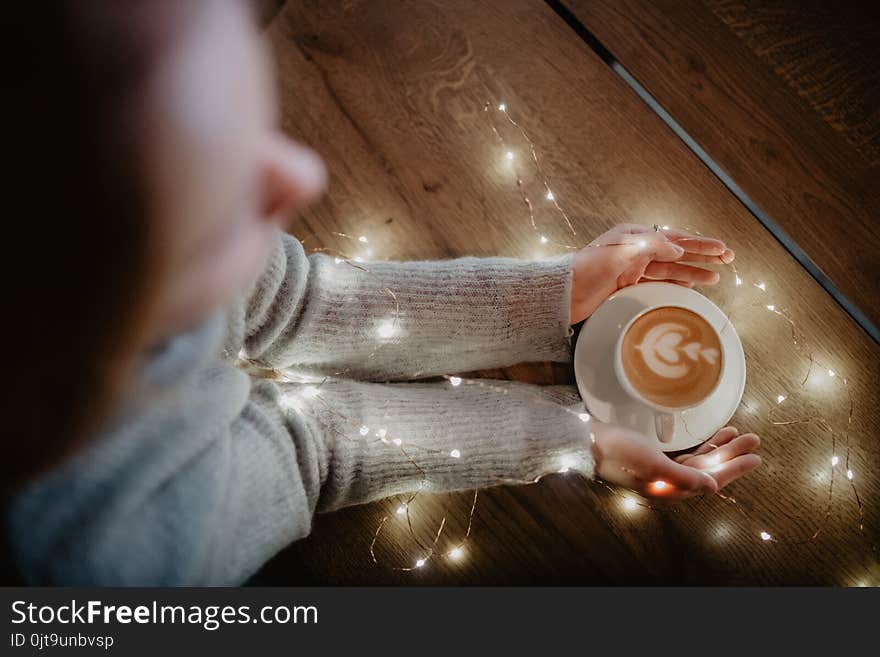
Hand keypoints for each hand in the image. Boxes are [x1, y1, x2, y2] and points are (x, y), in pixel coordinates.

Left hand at [570, 224, 734, 323]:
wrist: (563, 293)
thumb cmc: (587, 268)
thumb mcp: (622, 251)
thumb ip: (652, 247)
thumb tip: (680, 249)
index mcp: (634, 236)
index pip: (675, 238)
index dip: (700, 244)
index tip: (722, 249)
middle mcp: (636, 251)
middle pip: (677, 252)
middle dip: (702, 256)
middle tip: (728, 259)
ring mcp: (632, 270)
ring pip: (670, 270)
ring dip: (693, 273)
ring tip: (715, 278)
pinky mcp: (627, 288)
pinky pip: (658, 285)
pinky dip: (675, 286)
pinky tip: (689, 289)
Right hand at [591, 423, 760, 500]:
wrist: (586, 441)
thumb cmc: (617, 451)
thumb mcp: (652, 463)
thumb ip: (684, 477)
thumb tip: (712, 488)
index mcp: (668, 488)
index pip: (709, 479)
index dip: (733, 469)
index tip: (755, 457)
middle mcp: (668, 483)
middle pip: (708, 470)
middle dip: (731, 455)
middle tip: (752, 440)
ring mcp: (661, 471)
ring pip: (700, 461)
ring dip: (719, 448)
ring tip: (738, 434)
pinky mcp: (654, 459)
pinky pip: (687, 455)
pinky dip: (703, 445)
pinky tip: (713, 437)